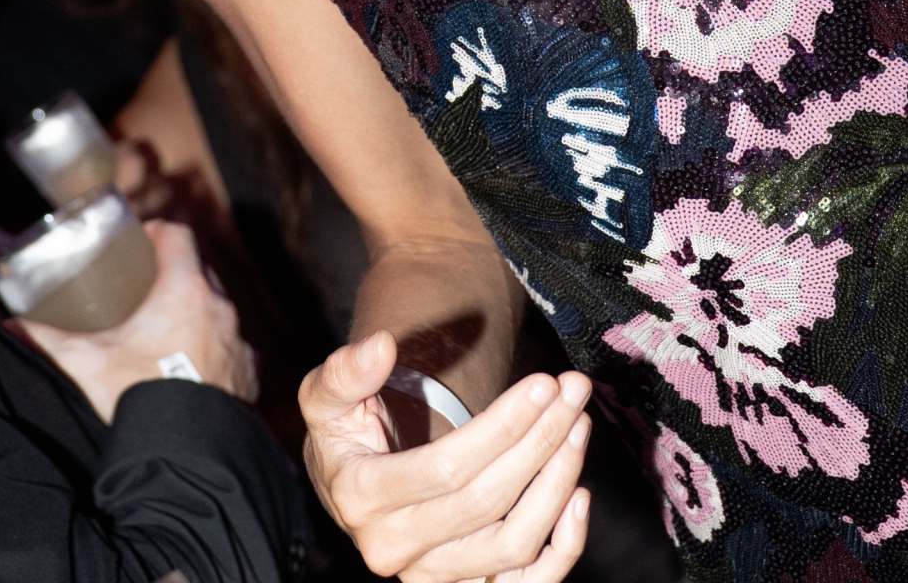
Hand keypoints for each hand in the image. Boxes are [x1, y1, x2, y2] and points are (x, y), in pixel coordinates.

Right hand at [19, 220, 258, 422]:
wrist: (184, 451)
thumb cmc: (137, 395)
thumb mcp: (87, 362)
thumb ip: (48, 338)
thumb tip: (11, 324)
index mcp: (184, 290)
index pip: (179, 236)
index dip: (159, 233)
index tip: (142, 242)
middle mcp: (219, 307)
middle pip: (199, 271)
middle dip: (175, 274)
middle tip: (146, 287)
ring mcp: (238, 340)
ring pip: (217, 309)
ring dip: (196, 311)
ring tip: (168, 328)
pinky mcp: (248, 372)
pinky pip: (233, 347)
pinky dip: (214, 348)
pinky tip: (194, 364)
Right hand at [300, 330, 590, 581]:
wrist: (350, 489)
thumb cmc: (345, 435)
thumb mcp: (327, 397)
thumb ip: (345, 371)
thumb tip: (380, 347)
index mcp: (359, 498)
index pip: (446, 468)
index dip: (502, 428)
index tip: (542, 385)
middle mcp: (393, 549)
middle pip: (487, 502)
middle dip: (540, 441)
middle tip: (572, 393)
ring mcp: (431, 576)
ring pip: (513, 544)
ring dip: (557, 483)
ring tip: (578, 426)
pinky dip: (563, 547)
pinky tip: (580, 496)